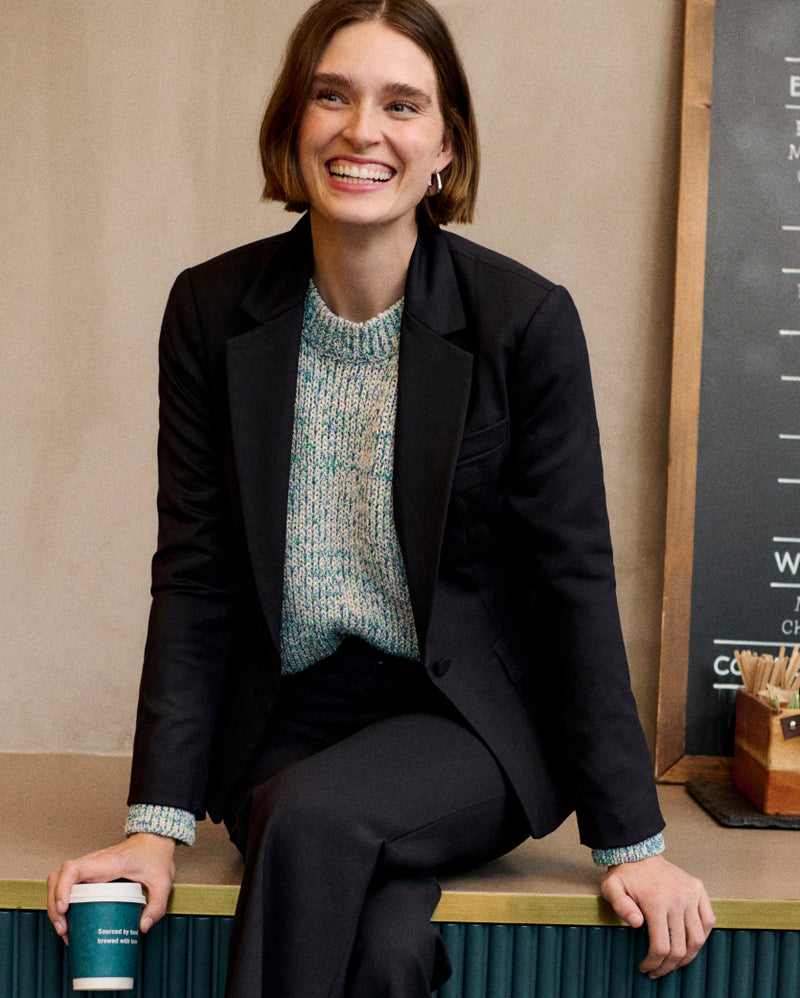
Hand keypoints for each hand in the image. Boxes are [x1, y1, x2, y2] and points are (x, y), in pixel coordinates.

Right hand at [47, 833, 176, 943]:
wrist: (155, 840)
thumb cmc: (155, 856)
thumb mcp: (162, 882)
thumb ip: (157, 905)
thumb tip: (142, 927)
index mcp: (108, 863)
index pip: (73, 868)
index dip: (62, 888)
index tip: (64, 908)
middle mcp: (94, 863)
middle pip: (58, 878)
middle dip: (54, 905)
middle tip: (64, 929)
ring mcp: (90, 868)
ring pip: (59, 881)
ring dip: (55, 905)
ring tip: (65, 930)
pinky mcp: (90, 874)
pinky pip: (68, 885)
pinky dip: (63, 903)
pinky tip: (71, 921)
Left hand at [601, 854, 714, 978]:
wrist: (639, 852)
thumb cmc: (624, 874)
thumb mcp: (612, 888)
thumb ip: (620, 906)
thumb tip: (636, 924)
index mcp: (656, 902)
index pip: (661, 946)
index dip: (654, 963)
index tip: (646, 968)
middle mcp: (678, 899)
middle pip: (680, 947)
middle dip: (668, 966)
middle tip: (658, 971)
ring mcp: (691, 894)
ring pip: (697, 938)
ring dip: (687, 957)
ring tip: (674, 963)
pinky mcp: (698, 889)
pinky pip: (708, 921)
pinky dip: (702, 937)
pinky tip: (690, 944)